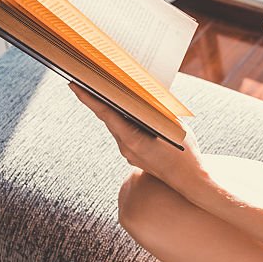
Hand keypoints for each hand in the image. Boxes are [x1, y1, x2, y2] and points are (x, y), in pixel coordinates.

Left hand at [69, 82, 204, 191]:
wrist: (189, 181)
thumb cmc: (184, 153)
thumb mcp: (173, 125)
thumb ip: (158, 109)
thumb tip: (147, 94)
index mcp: (132, 140)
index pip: (105, 114)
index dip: (88, 98)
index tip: (74, 84)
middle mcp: (126, 147)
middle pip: (108, 118)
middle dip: (98, 100)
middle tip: (88, 80)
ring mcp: (129, 153)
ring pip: (117, 126)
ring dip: (114, 110)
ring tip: (110, 92)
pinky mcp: (134, 156)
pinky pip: (125, 134)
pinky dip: (125, 121)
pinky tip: (130, 111)